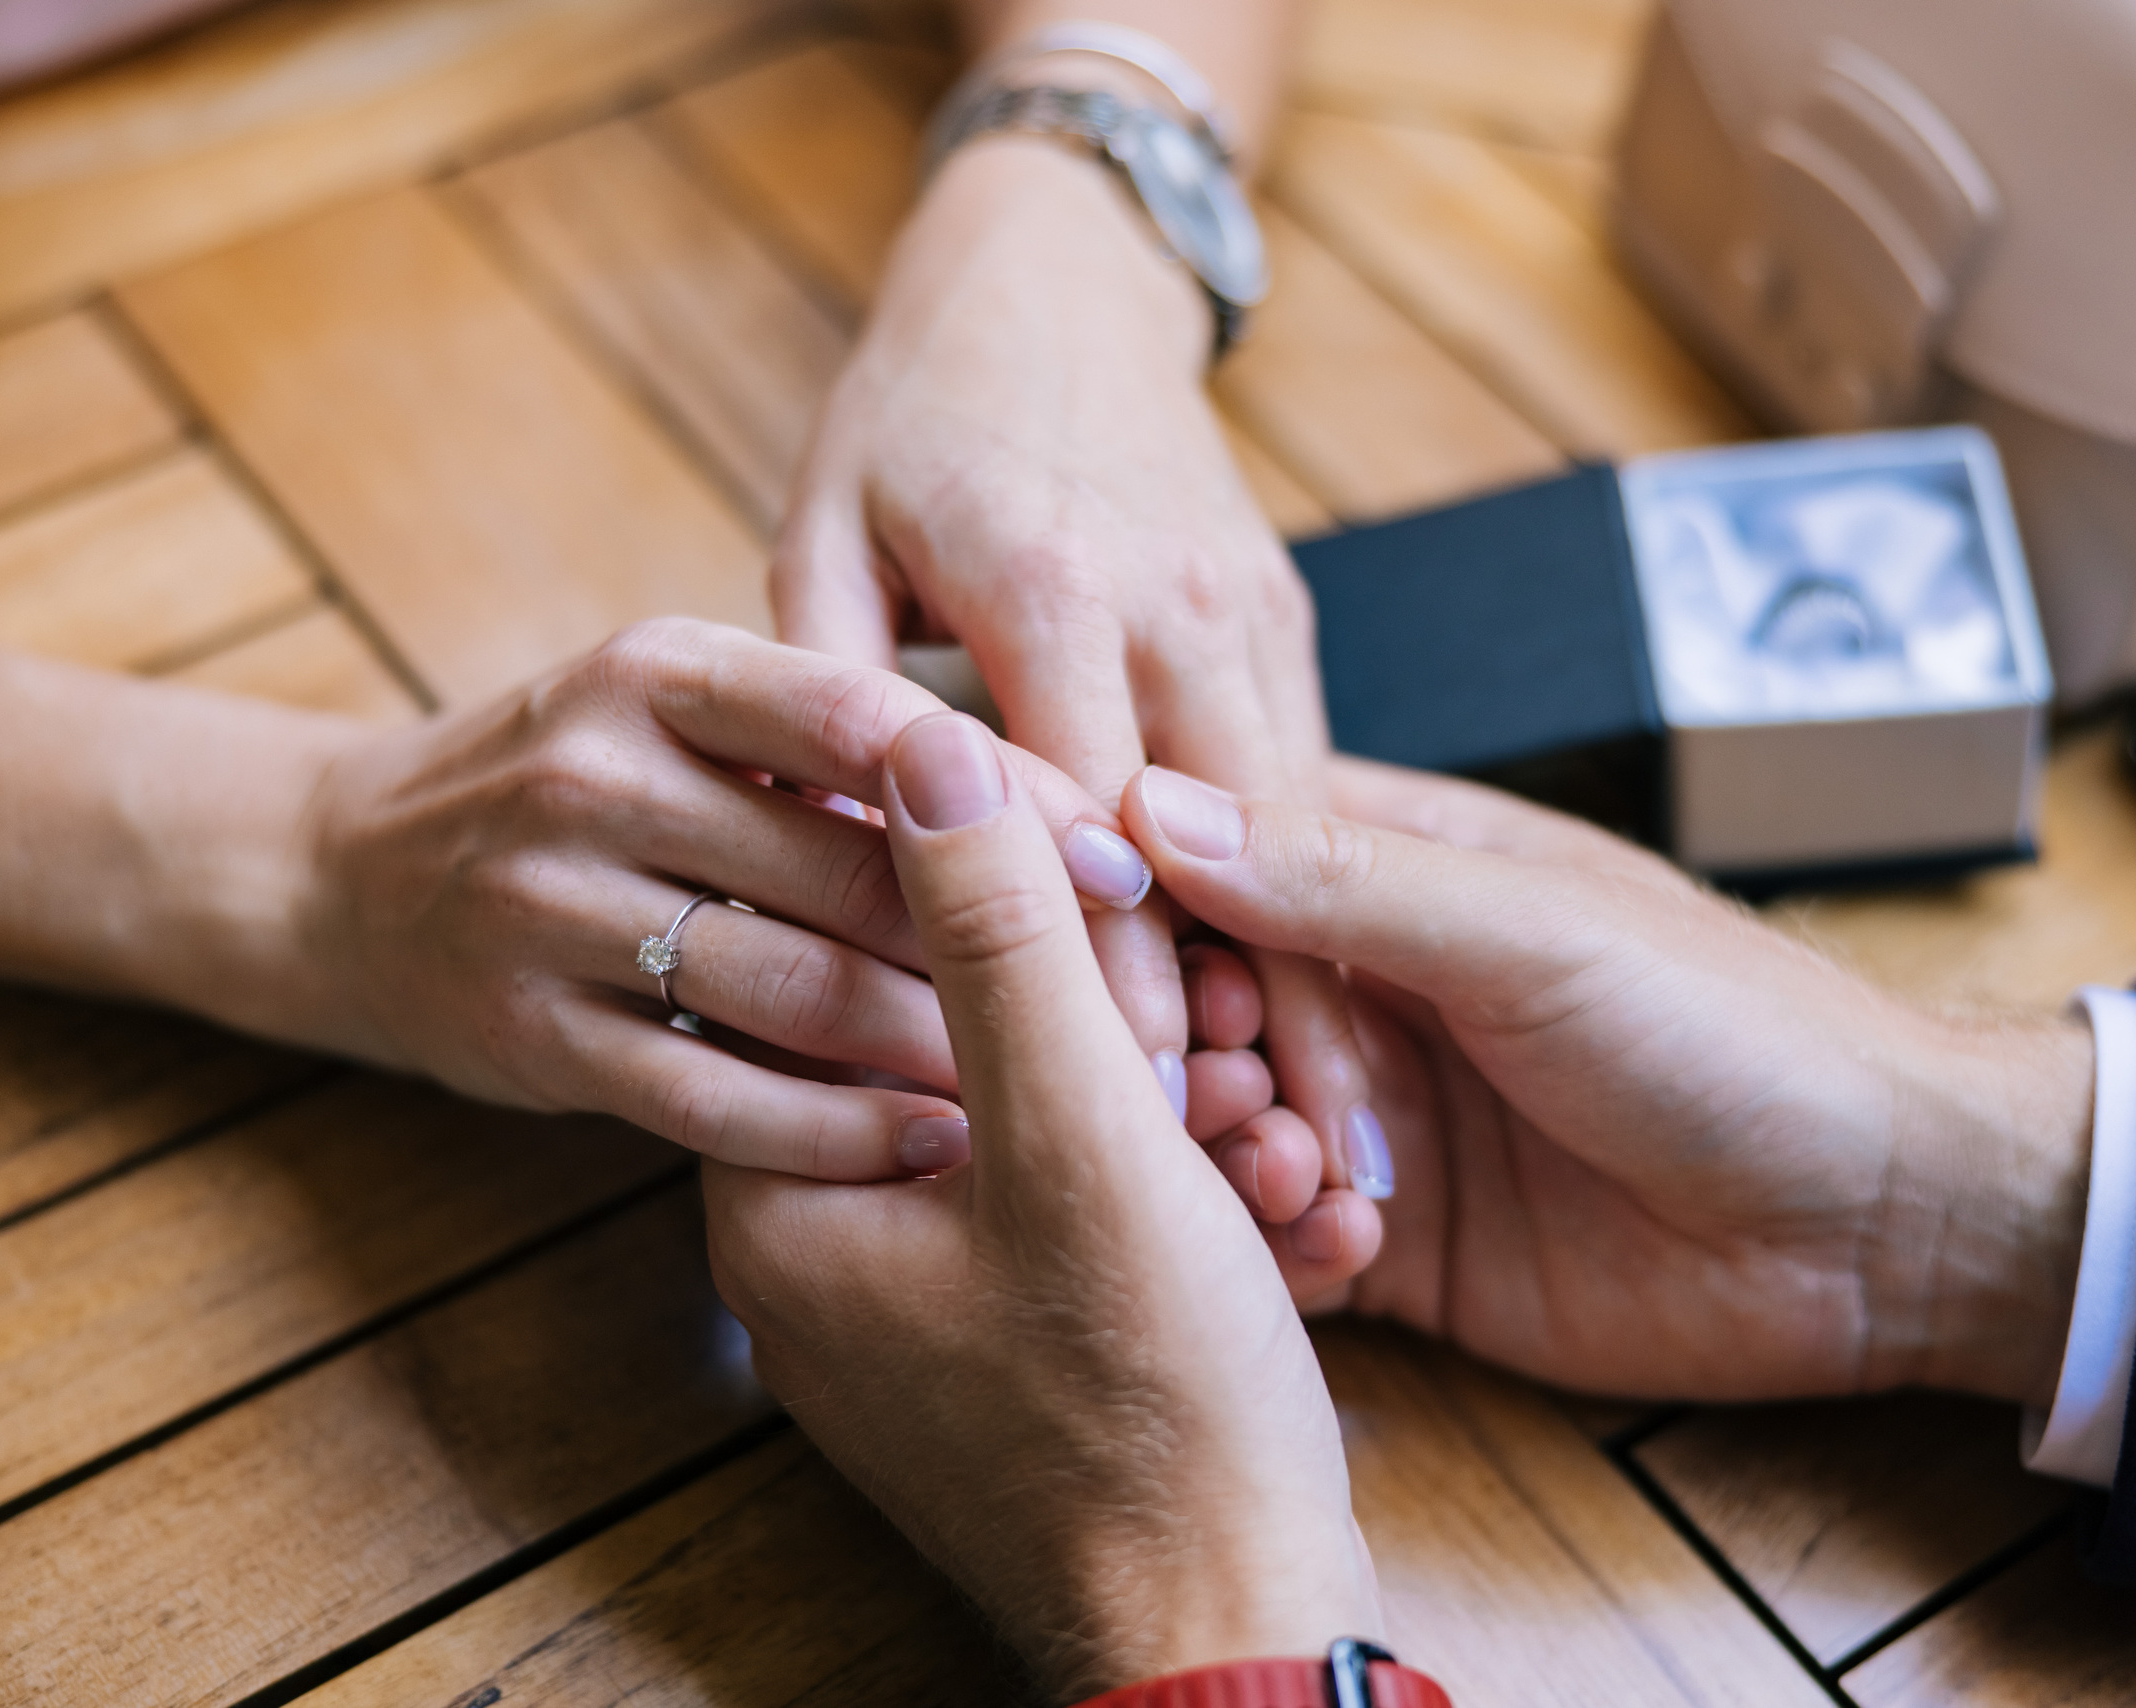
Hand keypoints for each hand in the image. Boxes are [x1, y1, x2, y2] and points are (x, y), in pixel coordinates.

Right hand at [295, 617, 1200, 1174]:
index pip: (871, 722)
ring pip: (792, 989)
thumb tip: (1056, 800)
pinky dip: (835, 1131)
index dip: (1016, 798)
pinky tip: (936, 1147)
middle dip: (1010, 944)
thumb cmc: (583, 787)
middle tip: (1145, 1006)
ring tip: (1072, 1093)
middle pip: (849, 865)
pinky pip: (714, 1097)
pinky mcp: (530, 1036)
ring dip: (942, 1049)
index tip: (1132, 866)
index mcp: (660, 672)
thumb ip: (833, 745)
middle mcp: (595, 774)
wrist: (346, 877)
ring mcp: (549, 909)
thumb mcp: (683, 717)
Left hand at [705, 714, 1379, 1697]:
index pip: (828, 958)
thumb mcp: (1081, 1135)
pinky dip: (1157, 1183)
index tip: (1102, 886)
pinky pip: (1062, 1211)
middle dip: (1096, 1015)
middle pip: (938, 1039)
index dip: (973, 894)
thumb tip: (924, 739)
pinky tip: (1258, 1186)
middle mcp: (815, 1254)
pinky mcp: (996, 1348)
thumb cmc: (1150, 1408)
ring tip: (1256, 1119)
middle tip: (1207, 1034)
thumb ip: (998, 930)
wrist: (1231, 1629)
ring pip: (1021, 1124)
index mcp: (782, 1194)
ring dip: (1149, 1098)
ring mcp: (907, 1311)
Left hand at [773, 137, 1379, 1196]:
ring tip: (1318, 1156)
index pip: (1087, 824)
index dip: (1102, 983)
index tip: (1111, 1126)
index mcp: (1050, 586)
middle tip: (1258, 1189)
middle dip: (1239, 1025)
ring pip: (1304, 840)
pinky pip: (1312, 792)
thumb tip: (817, 855)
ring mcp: (1256, 610)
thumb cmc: (918, 407)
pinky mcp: (1290, 622)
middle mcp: (1177, 603)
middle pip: (1229, 855)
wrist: (1059, 269)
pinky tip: (1301, 1030)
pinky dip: (1313, 914)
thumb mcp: (828, 527)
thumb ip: (827, 689)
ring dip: (1308, 993)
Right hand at [1124, 758, 2097, 1405]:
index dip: (1140, 891)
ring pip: (1226, 1123)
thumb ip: (1345, 879)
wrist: (1881, 1224)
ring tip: (1280, 1170)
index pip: (1216, 851)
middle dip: (1178, 1040)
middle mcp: (1375, 988)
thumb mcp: (1533, 934)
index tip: (1085, 938)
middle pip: (1202, 995)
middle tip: (1203, 1078)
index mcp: (1403, 871)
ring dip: (1225, 1148)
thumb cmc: (1739, 1034)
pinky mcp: (1405, 1244)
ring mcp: (1385, 1117)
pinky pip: (1286, 1239)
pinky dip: (1282, 1244)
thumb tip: (1159, 801)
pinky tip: (1338, 1246)